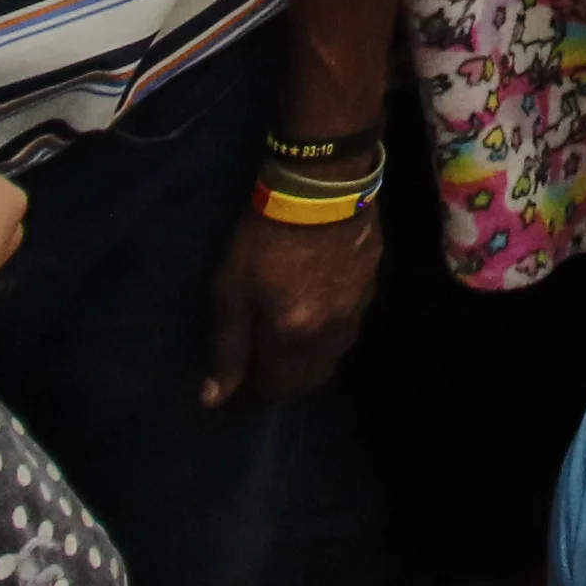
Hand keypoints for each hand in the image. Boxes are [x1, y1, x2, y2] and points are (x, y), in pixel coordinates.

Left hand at [204, 205, 381, 408]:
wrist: (323, 186)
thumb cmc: (265, 235)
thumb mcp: (232, 288)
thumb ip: (227, 346)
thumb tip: (214, 398)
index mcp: (294, 335)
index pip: (274, 389)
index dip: (249, 395)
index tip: (230, 391)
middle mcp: (331, 333)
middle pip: (308, 381)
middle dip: (281, 383)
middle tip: (257, 369)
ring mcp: (356, 310)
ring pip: (332, 356)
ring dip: (306, 360)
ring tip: (285, 343)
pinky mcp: (371, 287)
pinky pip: (348, 327)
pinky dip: (326, 333)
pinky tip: (313, 311)